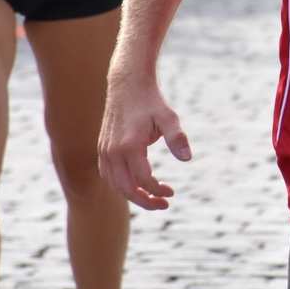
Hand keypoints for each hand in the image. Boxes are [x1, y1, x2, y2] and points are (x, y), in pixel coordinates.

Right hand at [97, 74, 191, 210]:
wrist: (128, 84)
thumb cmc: (151, 101)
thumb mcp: (169, 117)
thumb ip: (177, 138)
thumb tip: (187, 159)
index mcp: (129, 146)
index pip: (143, 179)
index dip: (158, 190)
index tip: (171, 192)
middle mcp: (113, 151)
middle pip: (125, 188)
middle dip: (145, 201)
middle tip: (164, 204)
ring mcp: (105, 150)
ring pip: (114, 184)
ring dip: (132, 195)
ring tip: (152, 197)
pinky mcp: (102, 148)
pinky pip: (107, 174)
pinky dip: (120, 185)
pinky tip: (136, 185)